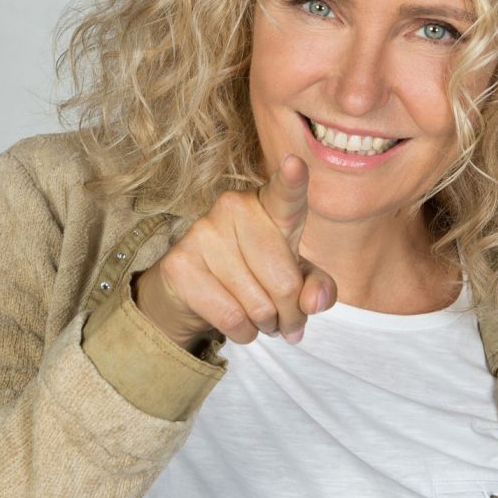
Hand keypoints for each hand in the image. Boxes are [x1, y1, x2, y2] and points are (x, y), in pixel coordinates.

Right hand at [134, 154, 336, 347]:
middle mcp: (234, 207)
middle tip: (285, 320)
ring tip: (260, 319)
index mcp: (268, 204)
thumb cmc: (253, 274)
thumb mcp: (294, 276)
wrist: (191, 290)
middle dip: (291, 314)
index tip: (295, 164)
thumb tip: (313, 302)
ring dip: (266, 325)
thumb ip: (317, 286)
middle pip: (284, 282)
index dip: (292, 181)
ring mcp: (203, 232)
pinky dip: (243, 332)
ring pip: (258, 305)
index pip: (285, 195)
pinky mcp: (180, 264)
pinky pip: (231, 317)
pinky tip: (237, 323)